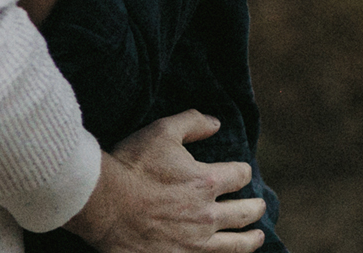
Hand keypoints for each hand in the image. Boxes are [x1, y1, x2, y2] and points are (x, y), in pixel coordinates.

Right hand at [67, 111, 264, 251]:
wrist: (103, 204)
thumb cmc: (131, 165)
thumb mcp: (161, 132)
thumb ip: (192, 122)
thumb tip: (216, 123)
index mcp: (206, 181)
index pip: (240, 176)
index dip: (242, 172)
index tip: (241, 172)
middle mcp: (207, 215)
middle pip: (245, 213)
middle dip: (255, 207)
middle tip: (260, 206)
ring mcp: (196, 242)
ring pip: (237, 244)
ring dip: (251, 239)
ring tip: (258, 237)